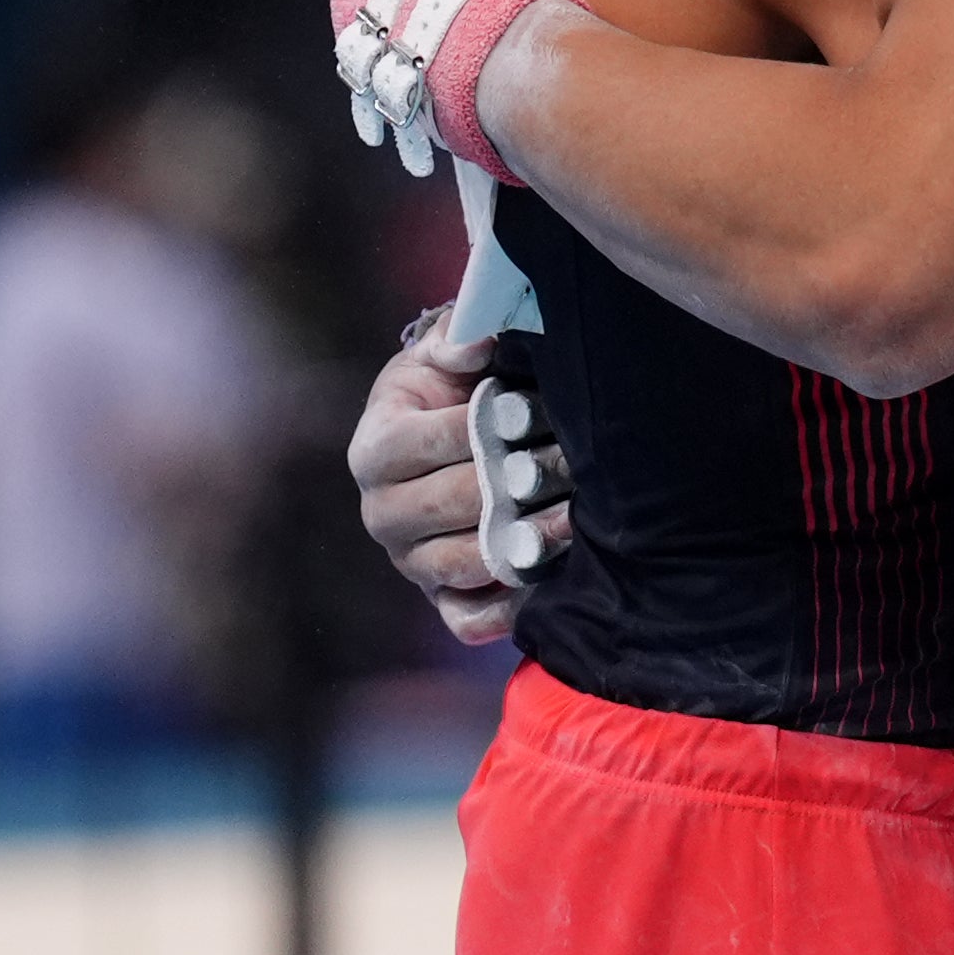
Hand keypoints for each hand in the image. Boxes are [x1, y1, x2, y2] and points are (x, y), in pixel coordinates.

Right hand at [344, 318, 569, 645]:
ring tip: (578, 516)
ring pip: (466, 562)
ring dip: (526, 541)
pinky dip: (506, 610)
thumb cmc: (451, 385)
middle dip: (518, 481)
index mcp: (374, 450)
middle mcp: (381, 514)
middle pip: (455, 502)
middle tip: (574, 463)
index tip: (537, 412)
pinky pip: (467, 619)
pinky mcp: (439, 597)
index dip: (488, 425)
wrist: (448, 437)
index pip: (433, 440)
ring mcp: (410, 562)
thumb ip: (458, 335)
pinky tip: (548, 584)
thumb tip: (477, 343)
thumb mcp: (444, 351)